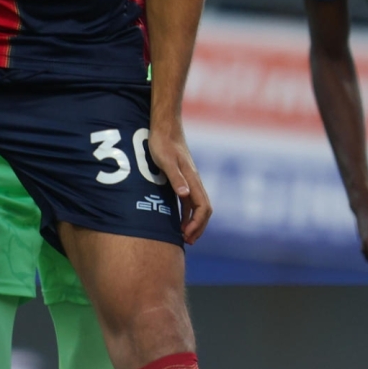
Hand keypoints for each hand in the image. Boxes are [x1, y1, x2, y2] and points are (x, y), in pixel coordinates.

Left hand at [146, 122, 211, 243]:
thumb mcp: (166, 160)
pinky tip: (179, 221)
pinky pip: (190, 201)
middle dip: (198, 227)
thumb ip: (176, 178)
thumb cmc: (163, 142)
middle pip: (204, 210)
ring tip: (184, 237)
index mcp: (192, 179)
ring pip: (198, 206)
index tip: (186, 235)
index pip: (203, 207)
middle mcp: (194, 181)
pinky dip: (187, 214)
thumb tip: (185, 195)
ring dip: (193, 222)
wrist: (164, 126)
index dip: (197, 223)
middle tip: (187, 242)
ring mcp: (190, 180)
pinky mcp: (183, 178)